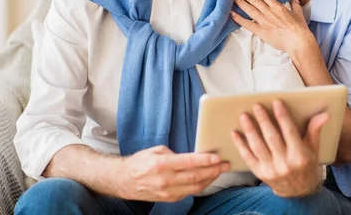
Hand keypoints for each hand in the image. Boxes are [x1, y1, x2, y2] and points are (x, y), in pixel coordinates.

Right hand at [114, 145, 229, 201]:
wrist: (124, 181)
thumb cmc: (140, 162)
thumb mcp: (155, 150)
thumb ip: (174, 154)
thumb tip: (191, 157)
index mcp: (161, 164)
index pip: (188, 162)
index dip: (205, 160)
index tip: (217, 157)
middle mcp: (165, 180)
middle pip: (195, 176)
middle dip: (213, 170)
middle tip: (225, 164)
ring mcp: (167, 192)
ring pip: (195, 187)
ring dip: (210, 179)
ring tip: (220, 171)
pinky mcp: (169, 199)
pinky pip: (189, 192)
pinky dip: (200, 185)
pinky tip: (207, 178)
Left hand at [231, 0, 313, 53]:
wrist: (298, 42)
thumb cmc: (300, 29)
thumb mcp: (299, 14)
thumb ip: (295, 5)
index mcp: (277, 6)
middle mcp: (269, 11)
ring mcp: (264, 21)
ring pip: (249, 9)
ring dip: (239, 1)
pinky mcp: (260, 31)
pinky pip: (247, 24)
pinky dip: (238, 18)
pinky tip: (231, 13)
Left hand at [231, 100, 328, 196]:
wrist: (298, 191)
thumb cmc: (306, 164)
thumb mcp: (313, 148)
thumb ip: (315, 129)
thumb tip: (324, 114)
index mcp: (300, 155)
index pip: (290, 132)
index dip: (282, 116)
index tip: (276, 102)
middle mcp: (285, 163)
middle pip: (272, 138)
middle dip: (263, 120)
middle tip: (256, 106)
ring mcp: (271, 170)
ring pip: (258, 147)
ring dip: (250, 130)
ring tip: (244, 116)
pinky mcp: (260, 174)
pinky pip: (248, 157)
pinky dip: (240, 145)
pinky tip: (235, 133)